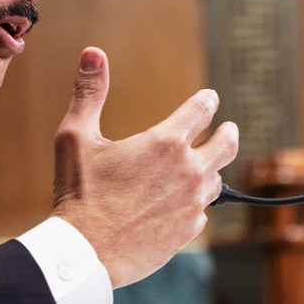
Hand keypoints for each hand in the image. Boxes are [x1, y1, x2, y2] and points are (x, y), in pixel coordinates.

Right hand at [52, 47, 238, 288]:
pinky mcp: (189, 231)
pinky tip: (181, 205)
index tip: (209, 97)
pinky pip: (202, 212)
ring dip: (211, 170)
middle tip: (228, 129)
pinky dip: (195, 204)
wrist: (86, 251)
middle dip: (228, 132)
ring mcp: (193, 203)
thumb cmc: (78, 192)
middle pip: (227, 144)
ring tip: (205, 168)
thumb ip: (89, 92)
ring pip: (217, 180)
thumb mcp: (75, 136)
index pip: (201, 109)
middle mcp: (188, 170)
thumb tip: (92, 52)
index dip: (207, 100)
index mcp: (165, 142)